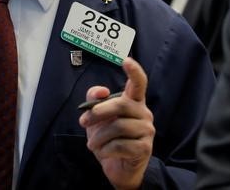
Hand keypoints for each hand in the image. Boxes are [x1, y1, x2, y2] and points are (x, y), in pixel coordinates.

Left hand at [78, 57, 154, 189]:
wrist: (119, 169)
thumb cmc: (109, 139)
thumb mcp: (97, 119)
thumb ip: (94, 101)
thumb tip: (99, 92)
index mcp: (134, 102)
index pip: (139, 83)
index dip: (134, 71)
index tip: (126, 60)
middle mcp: (144, 113)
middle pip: (121, 104)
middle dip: (98, 112)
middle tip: (83, 122)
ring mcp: (147, 131)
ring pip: (118, 127)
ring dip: (99, 137)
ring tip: (92, 144)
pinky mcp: (144, 148)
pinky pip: (120, 145)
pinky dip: (106, 150)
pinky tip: (103, 152)